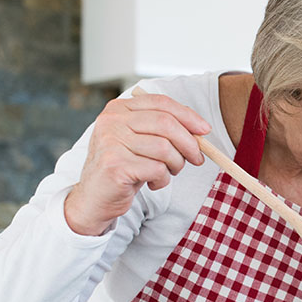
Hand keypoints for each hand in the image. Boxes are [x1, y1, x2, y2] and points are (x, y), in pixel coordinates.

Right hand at [64, 90, 210, 235]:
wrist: (95, 198)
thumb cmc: (125, 168)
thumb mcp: (143, 142)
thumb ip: (164, 129)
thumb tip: (200, 128)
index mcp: (119, 109)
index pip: (161, 103)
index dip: (188, 116)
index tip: (205, 130)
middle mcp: (112, 121)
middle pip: (166, 123)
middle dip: (189, 143)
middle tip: (197, 159)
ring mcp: (111, 142)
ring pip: (165, 148)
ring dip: (176, 165)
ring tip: (168, 173)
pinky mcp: (115, 166)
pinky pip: (157, 169)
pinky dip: (163, 179)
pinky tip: (153, 183)